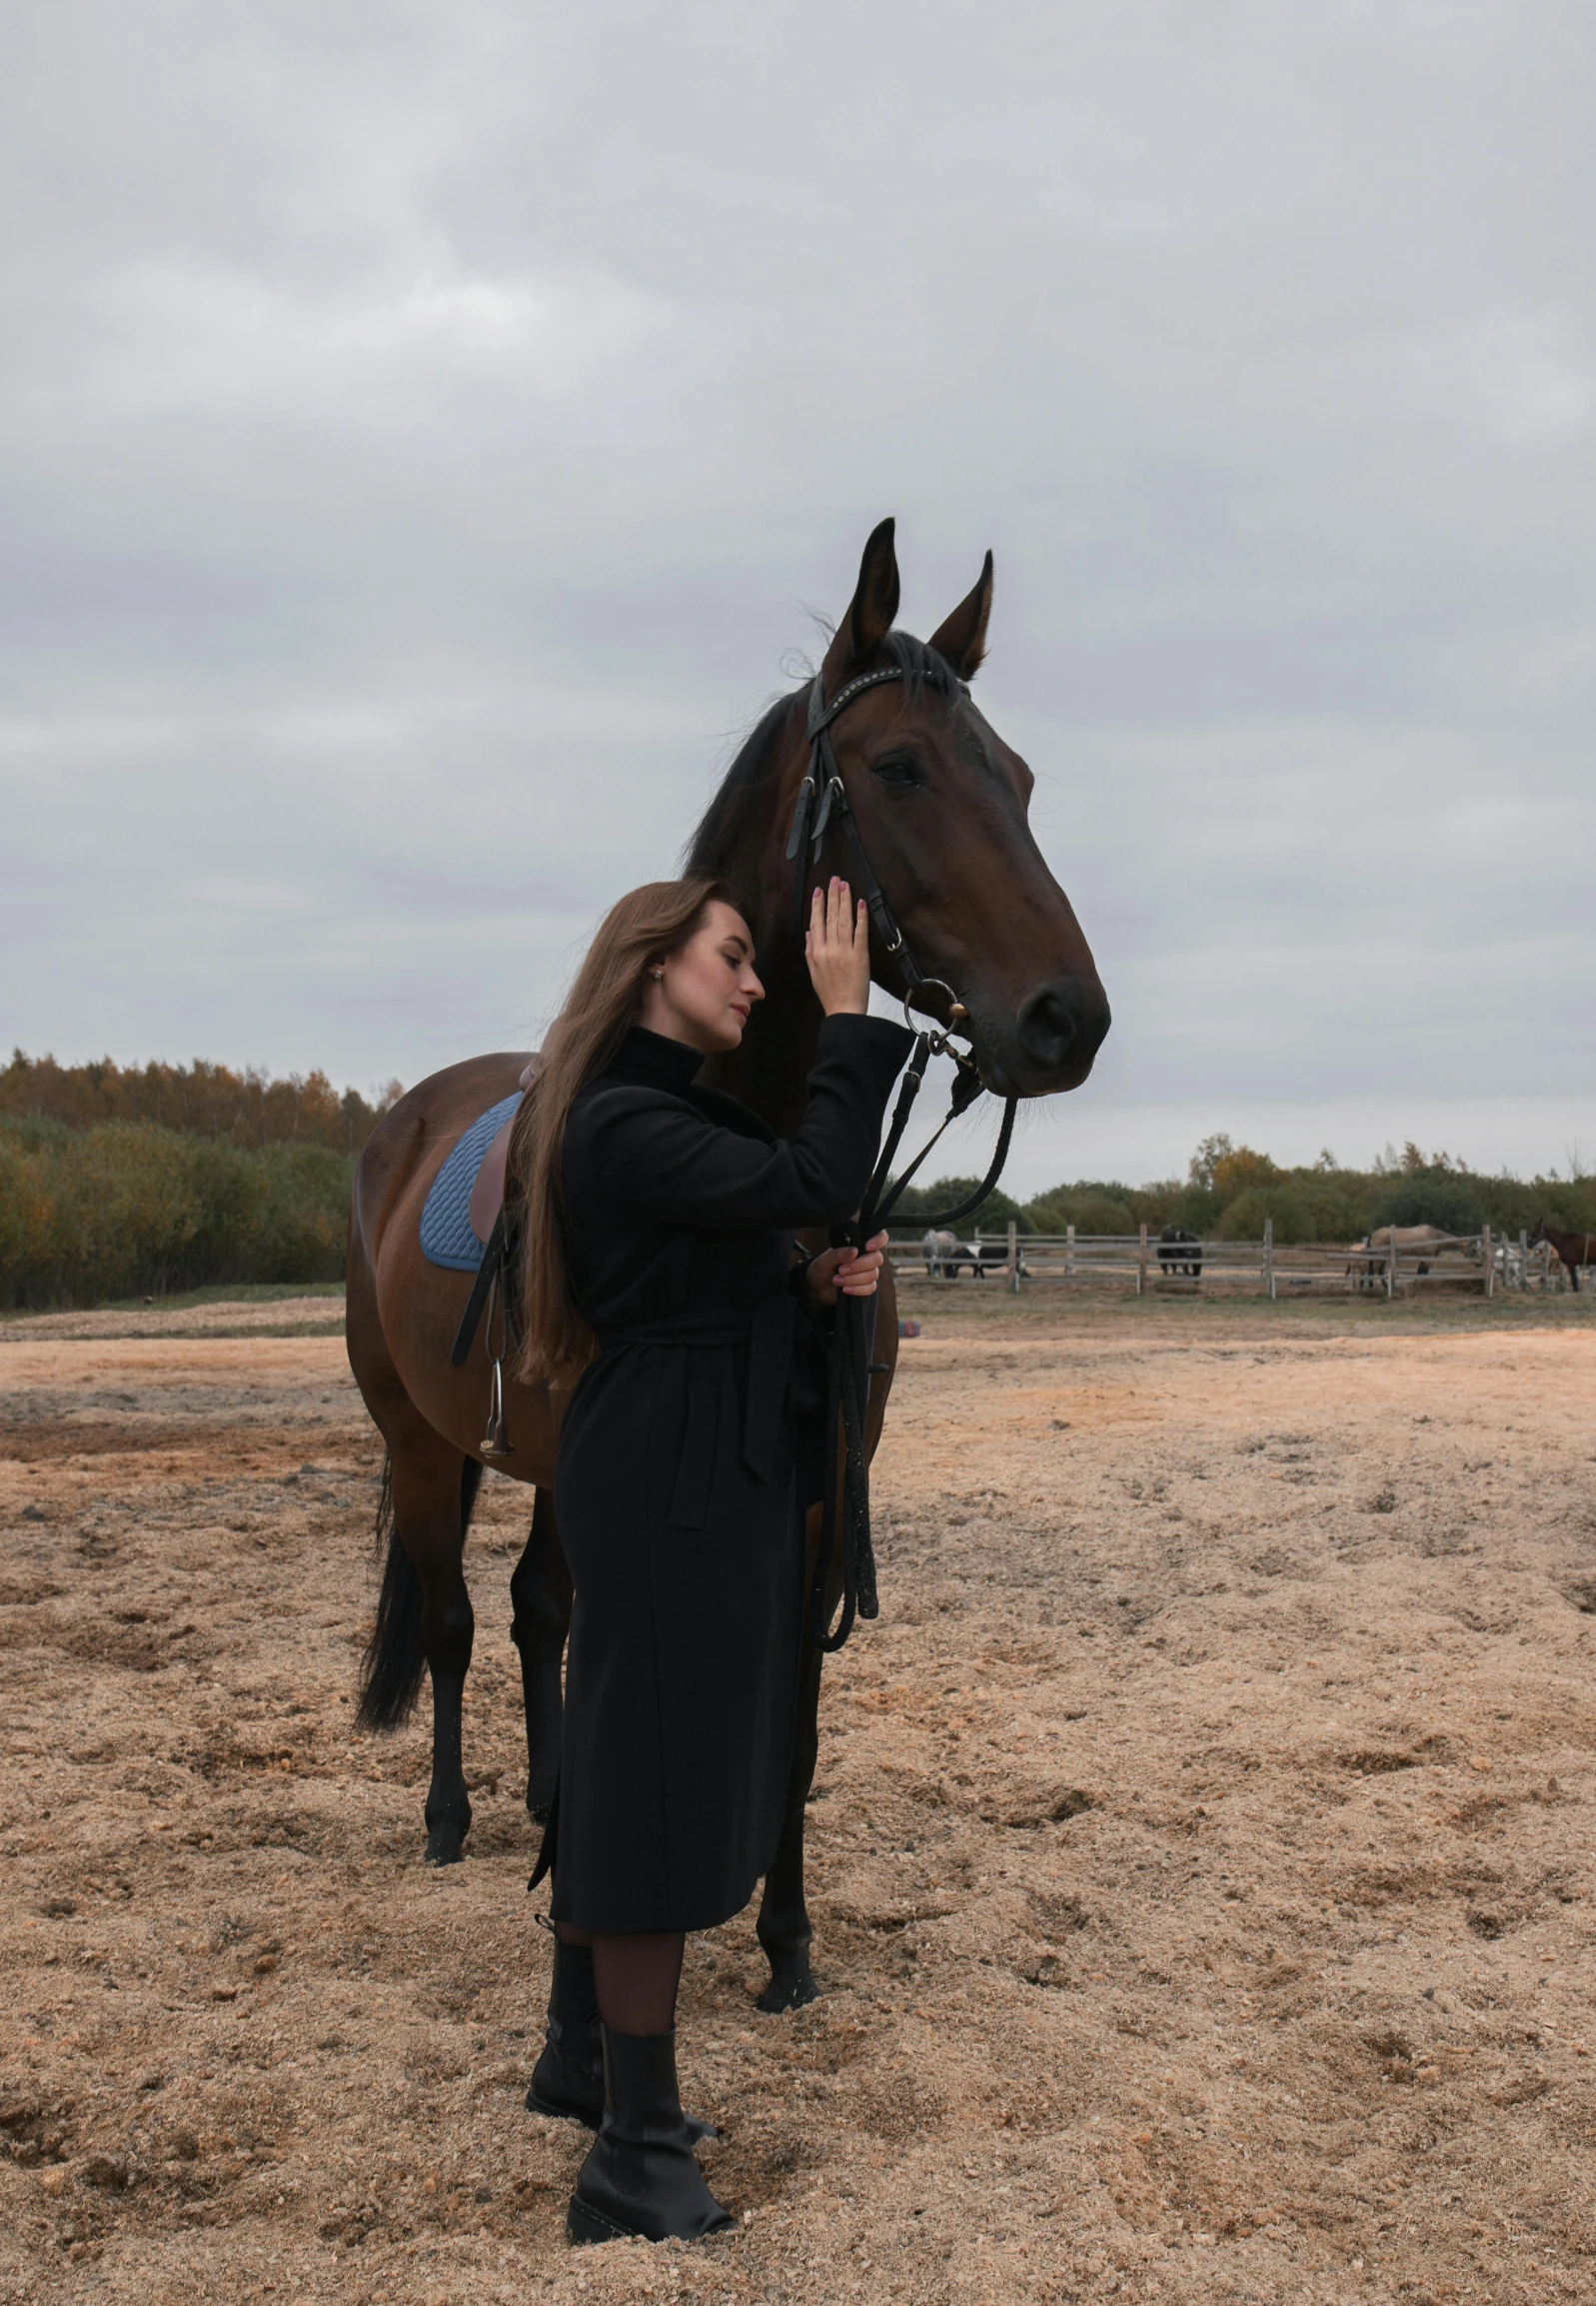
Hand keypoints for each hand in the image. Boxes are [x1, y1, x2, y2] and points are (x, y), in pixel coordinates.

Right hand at [805, 877, 869, 1015]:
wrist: (844, 1010)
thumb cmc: (829, 993)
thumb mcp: (813, 972)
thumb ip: (810, 950)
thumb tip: (809, 932)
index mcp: (816, 952)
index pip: (816, 922)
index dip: (818, 905)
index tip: (819, 890)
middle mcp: (829, 949)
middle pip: (830, 917)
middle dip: (833, 896)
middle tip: (835, 880)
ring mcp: (845, 951)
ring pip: (844, 921)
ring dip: (845, 901)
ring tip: (845, 885)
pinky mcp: (860, 956)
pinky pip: (860, 933)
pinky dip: (860, 917)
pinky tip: (860, 904)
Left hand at [806, 1231, 889, 1304]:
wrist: (816, 1288)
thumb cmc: (821, 1269)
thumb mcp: (825, 1260)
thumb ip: (839, 1254)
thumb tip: (855, 1250)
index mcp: (858, 1245)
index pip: (879, 1237)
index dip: (879, 1240)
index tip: (867, 1246)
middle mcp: (866, 1257)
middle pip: (877, 1258)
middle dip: (859, 1265)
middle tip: (841, 1270)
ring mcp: (867, 1272)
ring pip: (873, 1274)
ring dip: (854, 1279)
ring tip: (836, 1280)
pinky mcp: (866, 1286)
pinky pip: (870, 1288)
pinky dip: (857, 1289)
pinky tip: (844, 1290)